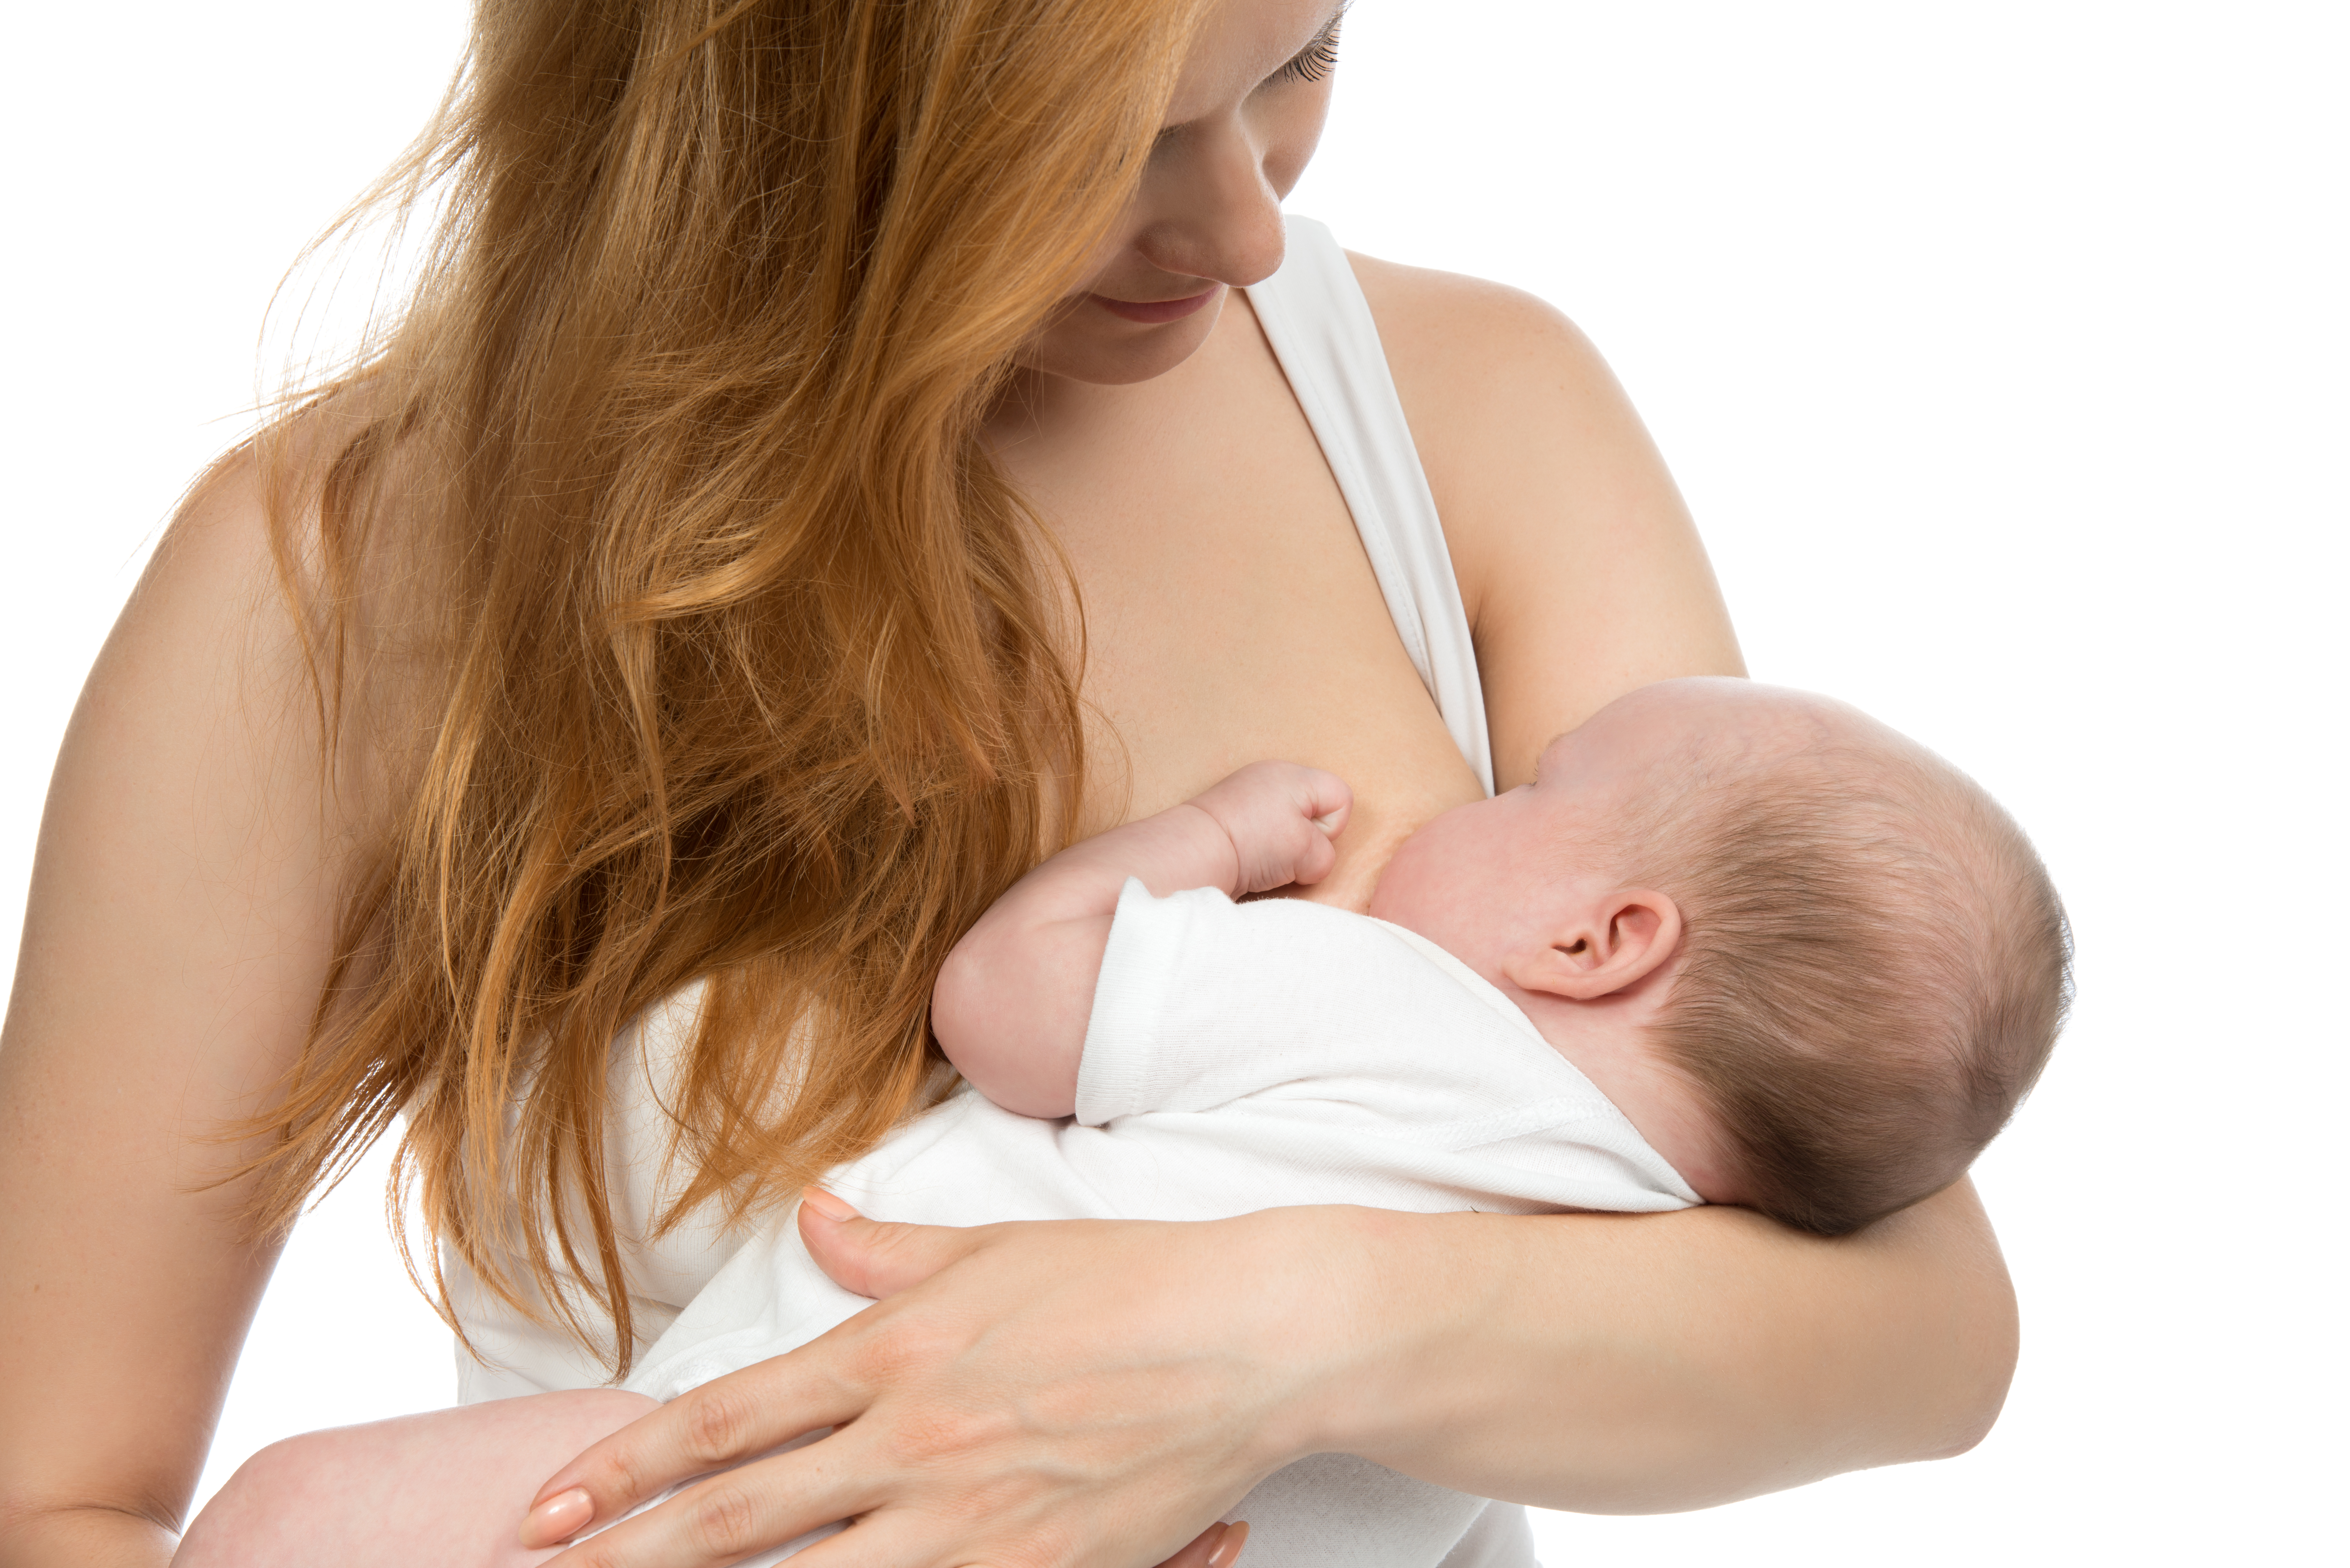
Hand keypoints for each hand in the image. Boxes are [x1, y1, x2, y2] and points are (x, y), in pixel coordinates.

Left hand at [516, 1199, 1363, 1566]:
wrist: (1252, 1338)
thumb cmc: (1127, 1283)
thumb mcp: (994, 1249)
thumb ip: (887, 1247)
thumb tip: (812, 1214)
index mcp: (896, 1356)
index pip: (727, 1423)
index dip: (628, 1468)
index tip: (553, 1504)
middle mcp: (916, 1443)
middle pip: (740, 1520)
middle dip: (630, 1553)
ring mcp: (974, 1521)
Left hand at [1185, 762, 1351, 895]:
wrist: (1193, 852)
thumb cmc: (1252, 844)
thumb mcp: (1309, 854)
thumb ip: (1325, 855)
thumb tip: (1307, 861)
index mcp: (1294, 775)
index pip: (1342, 798)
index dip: (1332, 828)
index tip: (1304, 840)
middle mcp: (1270, 777)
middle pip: (1314, 811)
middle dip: (1306, 838)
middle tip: (1282, 850)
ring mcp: (1247, 795)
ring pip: (1287, 826)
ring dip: (1281, 847)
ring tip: (1260, 857)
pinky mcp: (1229, 816)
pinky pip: (1261, 834)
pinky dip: (1258, 850)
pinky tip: (1244, 858)